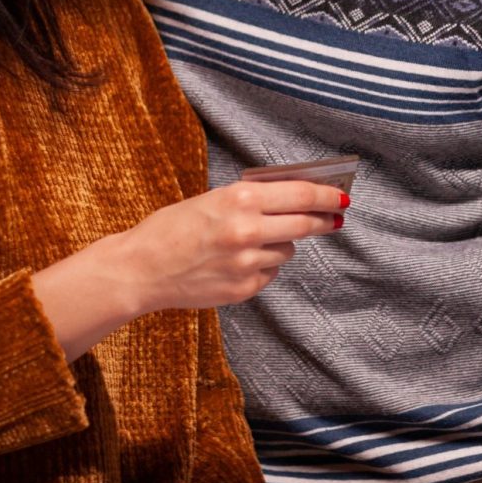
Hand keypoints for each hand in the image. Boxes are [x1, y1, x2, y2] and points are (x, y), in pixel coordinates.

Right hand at [118, 179, 347, 311]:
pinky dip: (262, 265)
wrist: (140, 269)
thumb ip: (253, 198)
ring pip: (288, 250)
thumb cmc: (172, 228)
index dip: (327, 195)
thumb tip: (296, 196)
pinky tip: (237, 261)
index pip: (302, 194)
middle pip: (306, 224)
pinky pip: (270, 272)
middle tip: (334, 218)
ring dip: (281, 243)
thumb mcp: (213, 199)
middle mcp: (248, 230)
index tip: (341, 196)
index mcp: (240, 199)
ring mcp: (247, 263)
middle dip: (324, 220)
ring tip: (251, 241)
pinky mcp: (244, 288)